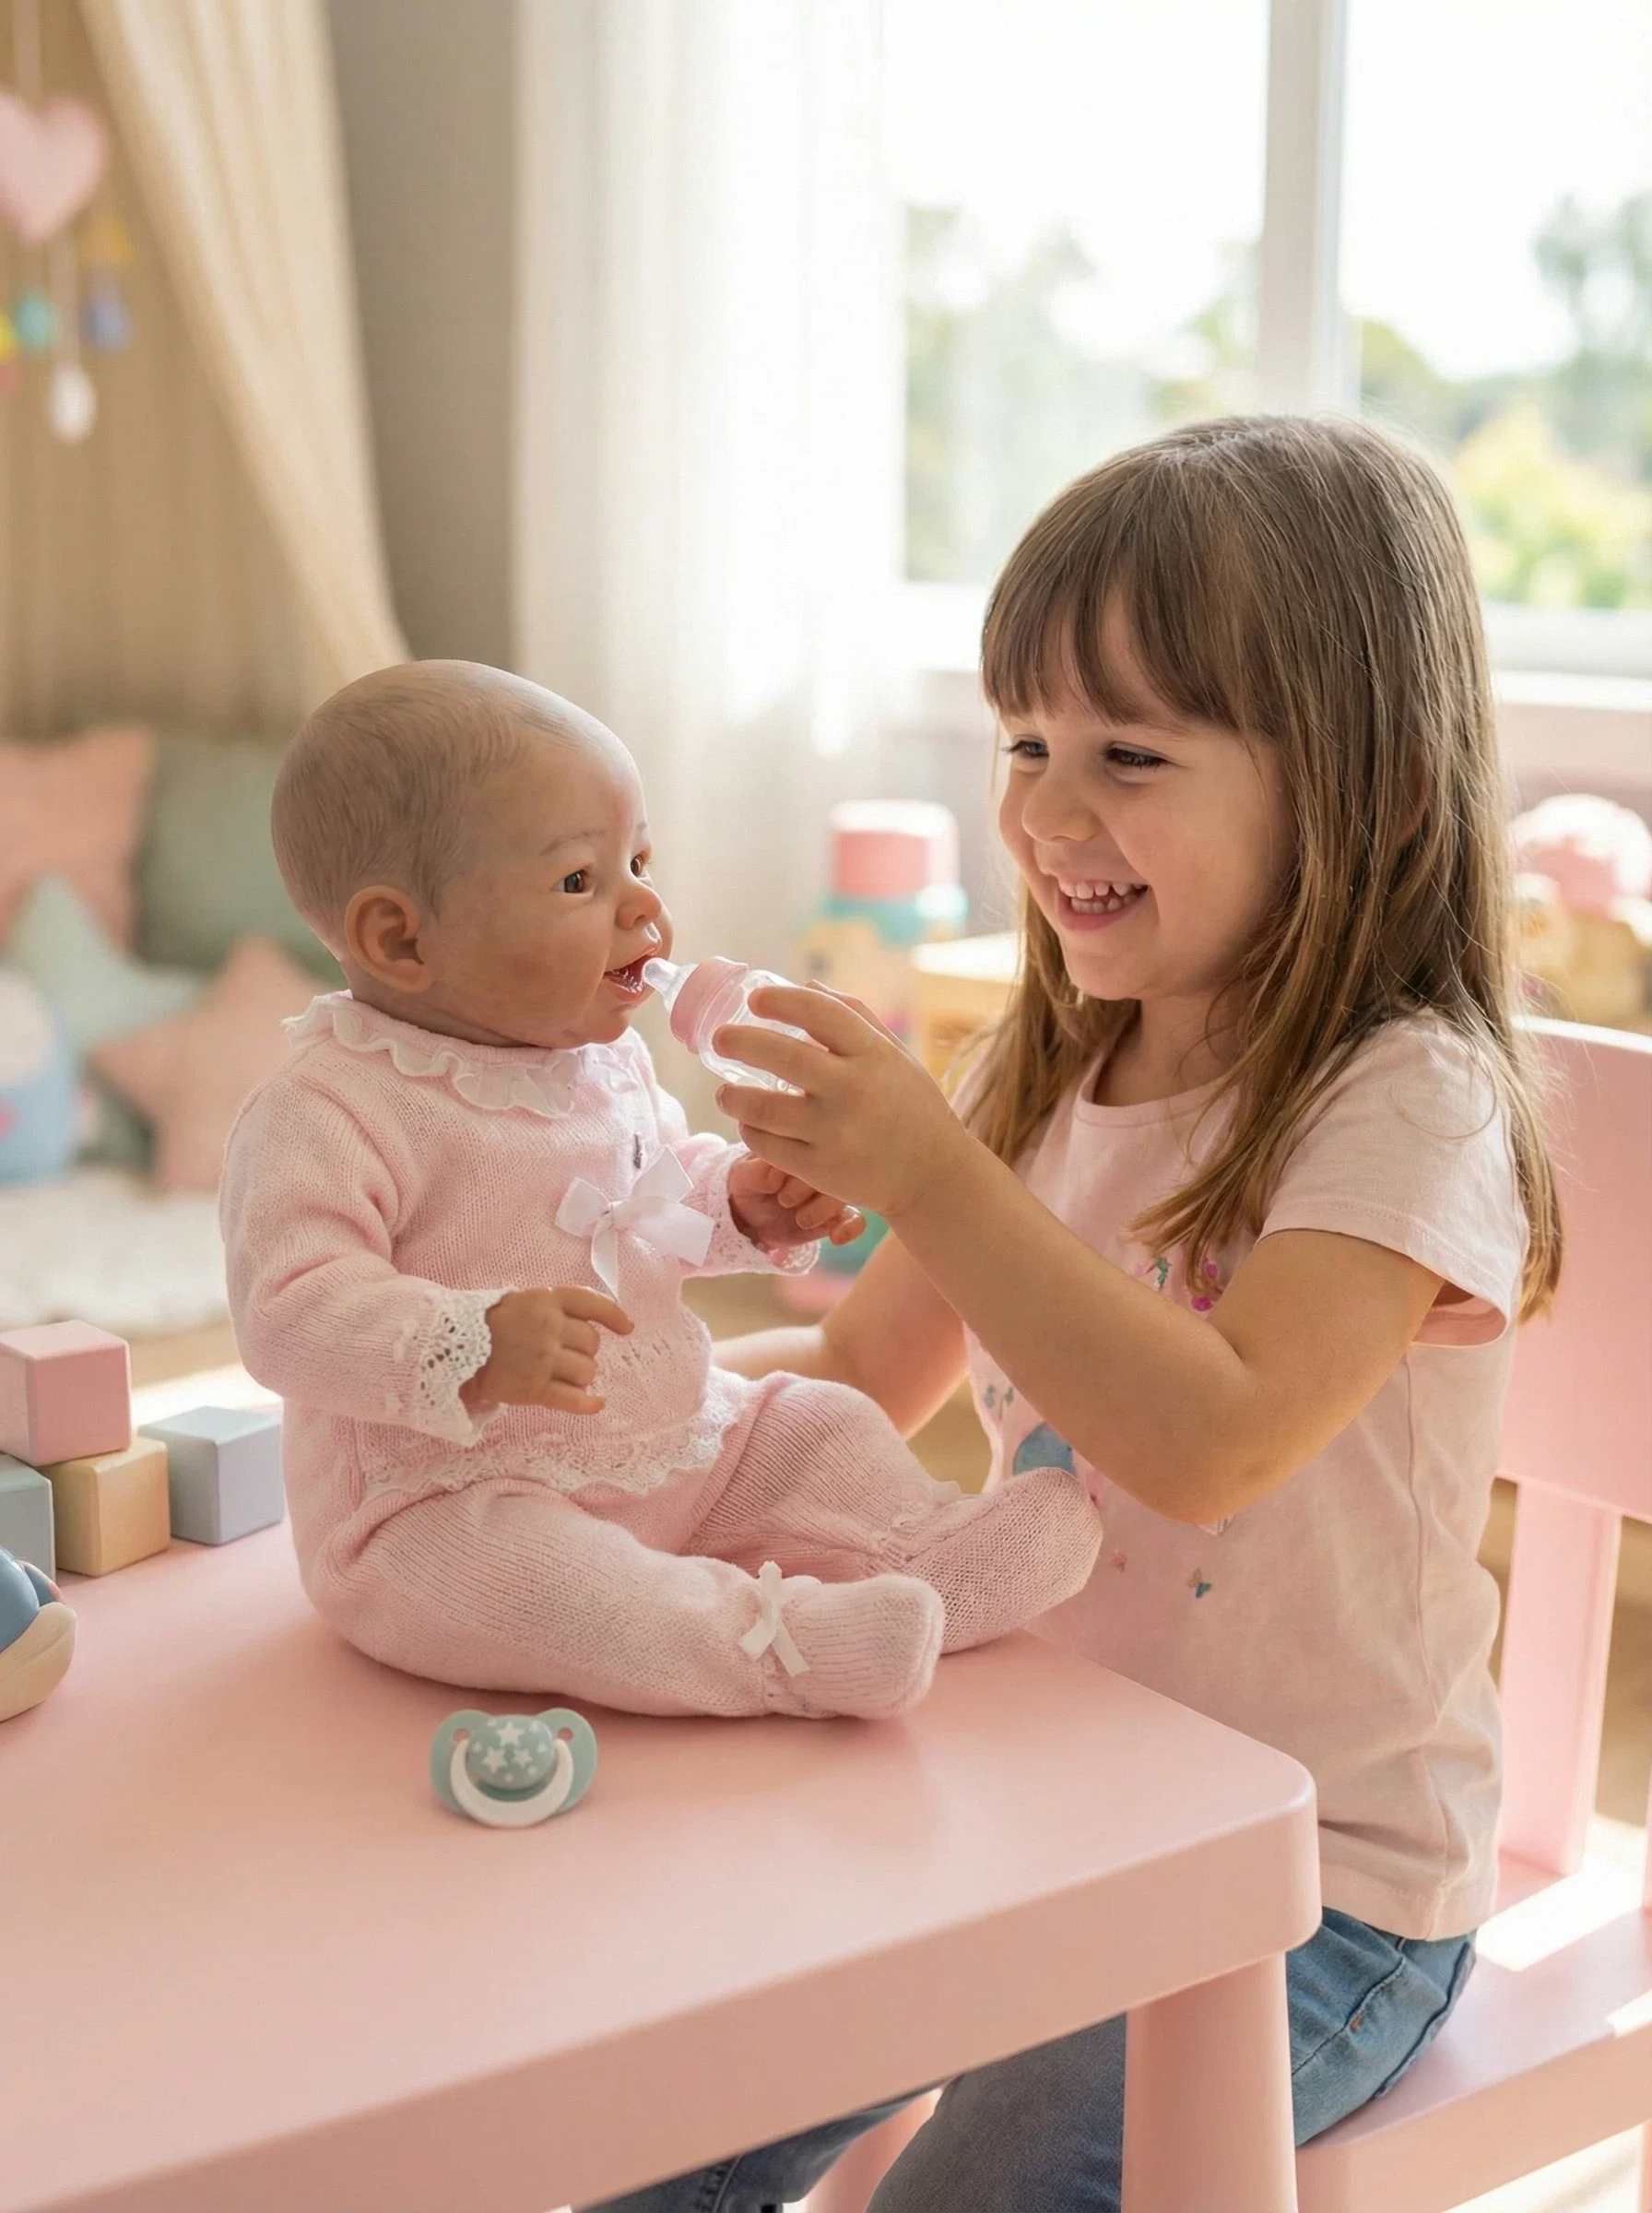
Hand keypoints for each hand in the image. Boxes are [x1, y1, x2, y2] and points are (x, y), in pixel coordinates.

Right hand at [461, 1286, 633, 1414]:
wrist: (449, 1349)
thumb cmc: (488, 1324)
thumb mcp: (522, 1300)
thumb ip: (555, 1307)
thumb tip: (597, 1323)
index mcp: (547, 1300)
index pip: (592, 1304)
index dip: (614, 1316)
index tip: (627, 1328)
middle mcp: (549, 1327)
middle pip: (592, 1343)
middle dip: (584, 1351)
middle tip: (563, 1355)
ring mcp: (543, 1359)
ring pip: (587, 1371)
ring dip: (580, 1376)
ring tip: (560, 1376)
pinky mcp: (534, 1389)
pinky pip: (572, 1399)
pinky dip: (588, 1404)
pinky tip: (596, 1404)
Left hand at [712, 988, 971, 1223]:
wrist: (934, 1175)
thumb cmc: (912, 1107)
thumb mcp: (896, 1057)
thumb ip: (855, 1019)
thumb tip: (805, 987)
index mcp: (873, 1054)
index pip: (819, 1012)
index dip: (780, 1001)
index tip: (755, 999)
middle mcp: (852, 1089)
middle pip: (780, 1055)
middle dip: (739, 1040)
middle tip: (719, 1038)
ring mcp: (834, 1132)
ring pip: (761, 1108)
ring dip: (731, 1096)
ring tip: (724, 1093)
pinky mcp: (820, 1169)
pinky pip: (766, 1145)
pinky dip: (750, 1131)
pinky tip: (749, 1123)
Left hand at [727, 1153, 865, 1249]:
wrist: (748, 1217)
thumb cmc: (747, 1185)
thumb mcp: (742, 1176)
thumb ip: (757, 1172)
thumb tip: (777, 1174)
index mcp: (801, 1144)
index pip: (815, 1144)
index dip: (801, 1163)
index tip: (779, 1179)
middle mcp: (822, 1164)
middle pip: (837, 1167)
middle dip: (813, 1187)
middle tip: (785, 1200)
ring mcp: (832, 1189)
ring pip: (848, 1193)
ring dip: (826, 1208)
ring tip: (801, 1219)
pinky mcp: (836, 1216)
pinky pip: (856, 1219)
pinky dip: (850, 1228)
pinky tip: (835, 1237)